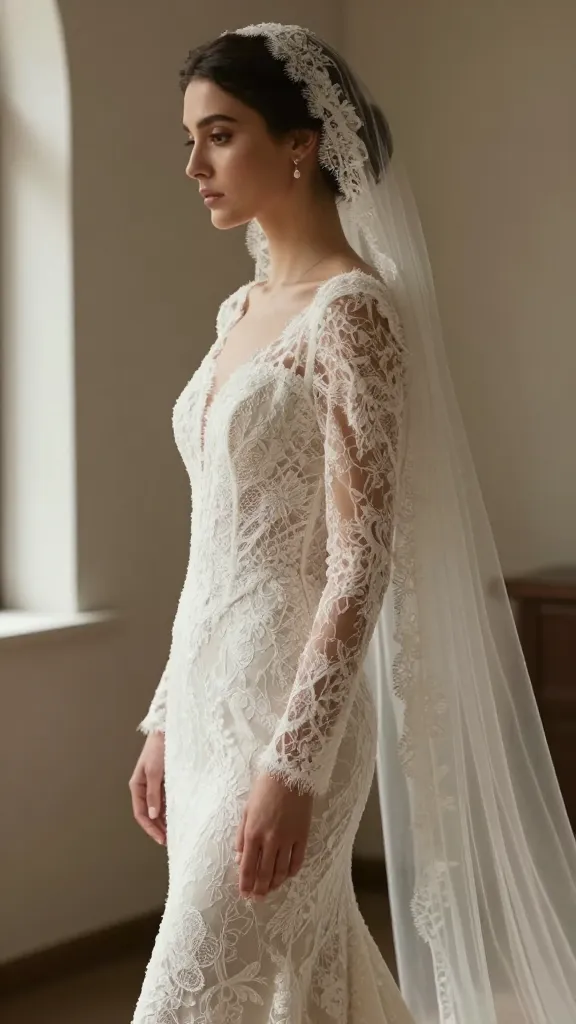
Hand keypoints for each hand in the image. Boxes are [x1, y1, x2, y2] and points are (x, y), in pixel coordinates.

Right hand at [129, 732, 165, 845]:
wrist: (167, 730)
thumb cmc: (159, 748)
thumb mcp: (154, 772)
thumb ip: (154, 794)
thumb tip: (153, 815)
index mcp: (137, 785)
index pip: (141, 813)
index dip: (150, 828)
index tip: (161, 839)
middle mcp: (145, 787)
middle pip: (149, 813)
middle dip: (157, 827)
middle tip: (170, 840)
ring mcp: (155, 784)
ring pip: (158, 808)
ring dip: (164, 820)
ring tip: (175, 832)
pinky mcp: (166, 780)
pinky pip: (166, 799)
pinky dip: (170, 809)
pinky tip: (178, 816)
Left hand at [235, 773, 312, 900]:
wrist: (290, 773)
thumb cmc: (264, 788)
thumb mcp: (246, 810)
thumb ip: (242, 836)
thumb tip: (239, 858)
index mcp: (253, 833)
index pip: (248, 867)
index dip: (246, 884)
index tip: (245, 894)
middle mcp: (270, 840)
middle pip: (264, 873)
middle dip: (259, 889)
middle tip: (257, 899)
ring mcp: (288, 839)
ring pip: (281, 871)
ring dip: (274, 884)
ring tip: (270, 890)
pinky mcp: (302, 835)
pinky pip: (297, 860)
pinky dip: (291, 872)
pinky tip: (286, 875)